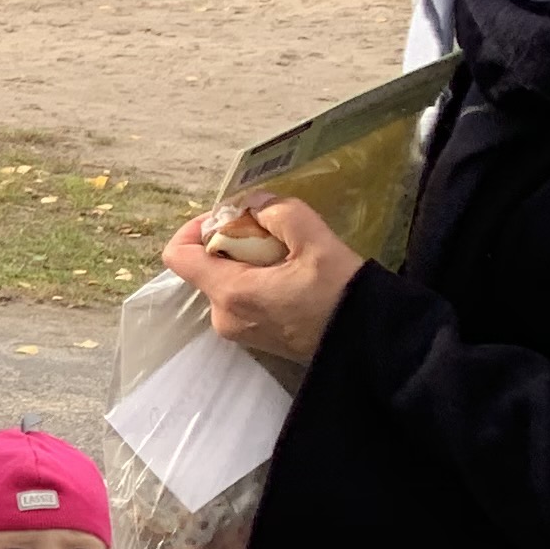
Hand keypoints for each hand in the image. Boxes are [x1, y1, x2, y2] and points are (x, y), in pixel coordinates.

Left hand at [163, 196, 363, 365]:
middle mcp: (222, 316)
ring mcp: (237, 331)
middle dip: (232, 240)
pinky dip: (257, 279)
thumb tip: (252, 203)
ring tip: (289, 253)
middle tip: (273, 232)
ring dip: (248, 259)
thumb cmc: (343, 294)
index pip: (178, 255)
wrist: (371, 345)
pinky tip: (292, 273)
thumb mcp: (317, 242)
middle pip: (205, 265)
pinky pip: (241, 298)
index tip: (230, 217)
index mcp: (229, 293)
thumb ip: (280, 214)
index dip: (196, 227)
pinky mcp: (254, 338)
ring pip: (225, 280)